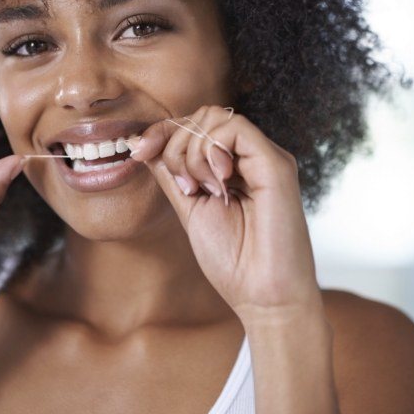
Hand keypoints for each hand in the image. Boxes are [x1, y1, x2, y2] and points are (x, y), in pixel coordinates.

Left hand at [127, 105, 321, 320]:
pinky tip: (217, 183)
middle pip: (203, 115)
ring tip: (202, 189)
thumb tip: (145, 144)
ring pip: (215, 117)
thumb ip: (171, 173)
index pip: (195, 125)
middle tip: (184, 186)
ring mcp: (265, 157)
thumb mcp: (189, 207)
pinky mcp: (276, 164)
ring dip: (192, 152)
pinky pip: (234, 129)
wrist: (262, 298)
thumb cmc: (232, 260)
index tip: (137, 151)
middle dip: (175, 144)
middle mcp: (251, 156)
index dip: (162, 131)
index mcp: (233, 164)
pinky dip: (211, 151)